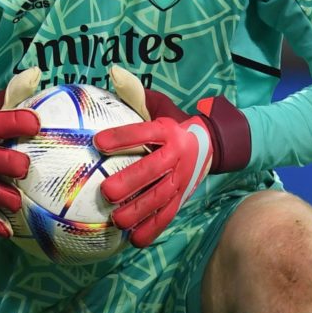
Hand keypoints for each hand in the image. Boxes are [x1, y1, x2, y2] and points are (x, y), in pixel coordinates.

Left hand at [94, 66, 250, 247]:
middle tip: (106, 192)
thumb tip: (114, 72)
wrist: (213, 144)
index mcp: (169, 131)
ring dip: (140, 211)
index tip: (98, 142)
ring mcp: (181, 179)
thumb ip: (136, 93)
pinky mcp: (182, 197)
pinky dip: (153, 229)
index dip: (122, 137)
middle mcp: (177, 156)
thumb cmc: (175, 122)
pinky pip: (168, 215)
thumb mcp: (160, 105)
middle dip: (131, 182)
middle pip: (154, 170)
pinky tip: (135, 240)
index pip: (144, 133)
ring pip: (161, 197)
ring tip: (117, 221)